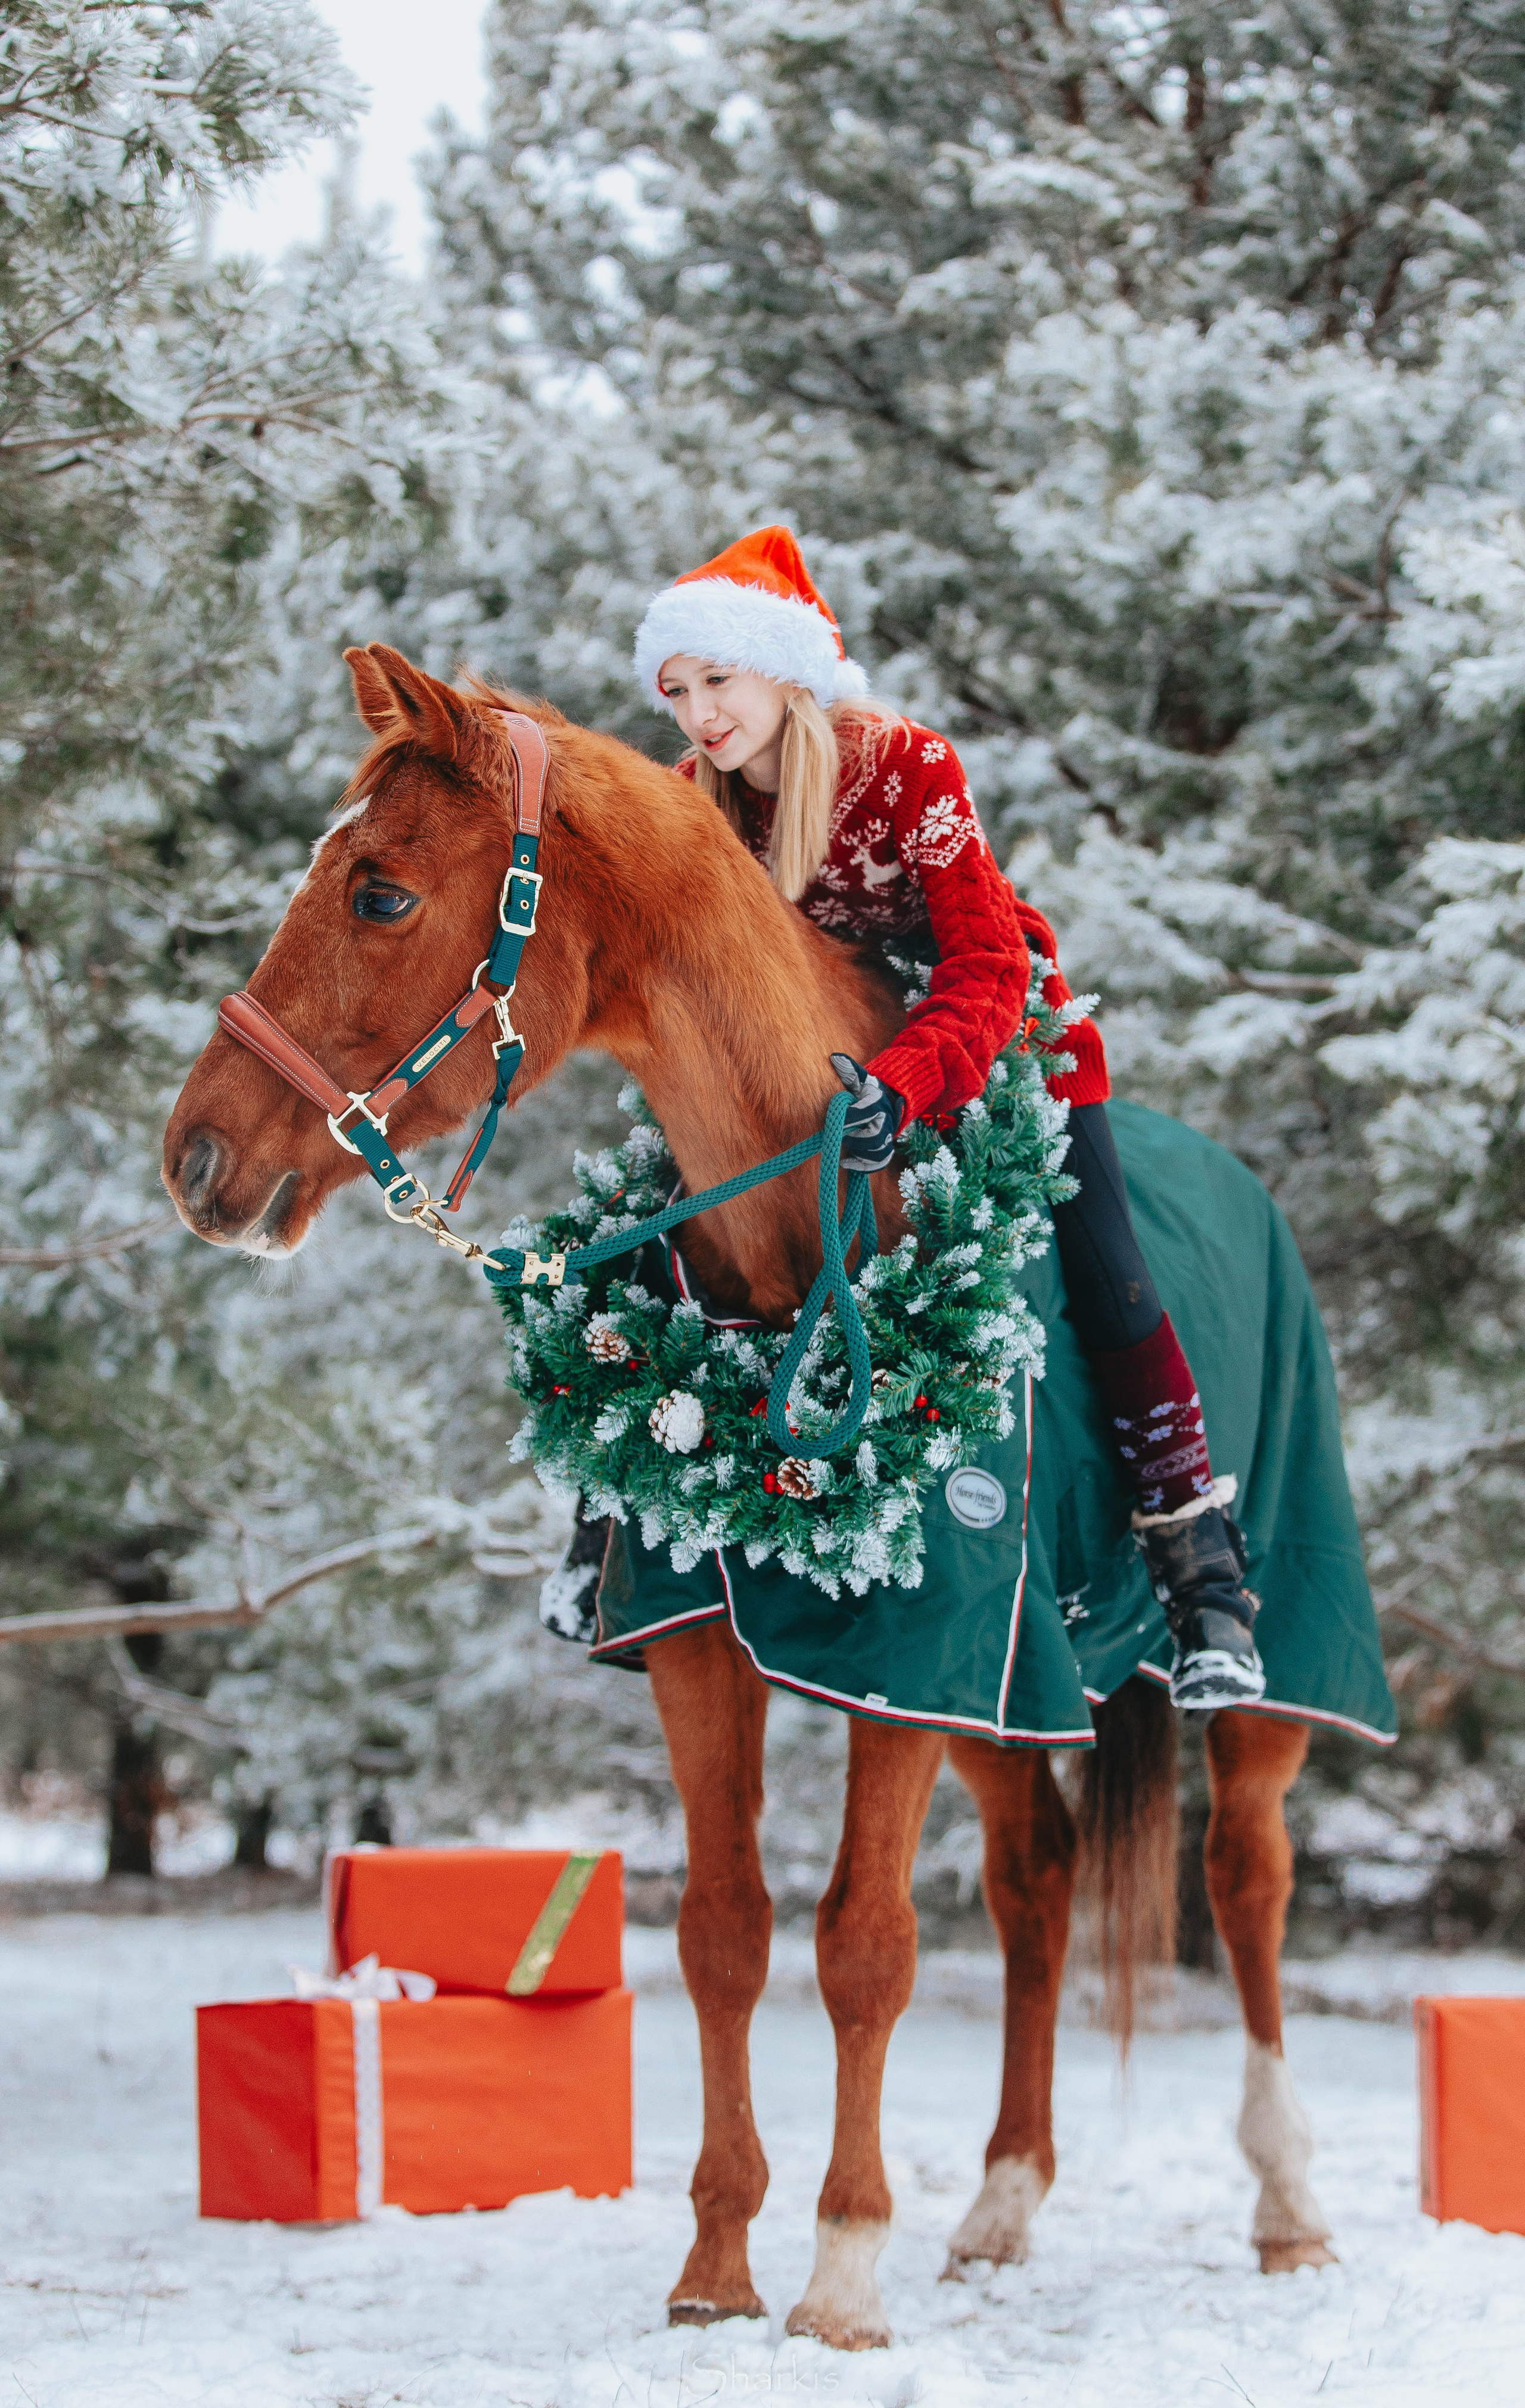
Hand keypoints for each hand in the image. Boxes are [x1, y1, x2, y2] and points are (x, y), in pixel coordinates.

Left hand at [830, 1054, 904, 1171]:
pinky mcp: (884, 1149)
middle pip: (875, 1137)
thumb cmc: (867, 1090)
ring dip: (860, 1152)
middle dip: (856, 1138)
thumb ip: (849, 1070)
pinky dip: (863, 1167)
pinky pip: (879, 1163)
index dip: (851, 1116)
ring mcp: (886, 1136)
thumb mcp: (859, 1079)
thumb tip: (835, 1057)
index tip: (839, 1117)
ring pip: (879, 1152)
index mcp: (877, 1101)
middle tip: (842, 1134)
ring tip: (845, 1147)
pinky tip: (846, 1163)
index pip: (867, 1110)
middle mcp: (885, 1120)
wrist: (888, 1101)